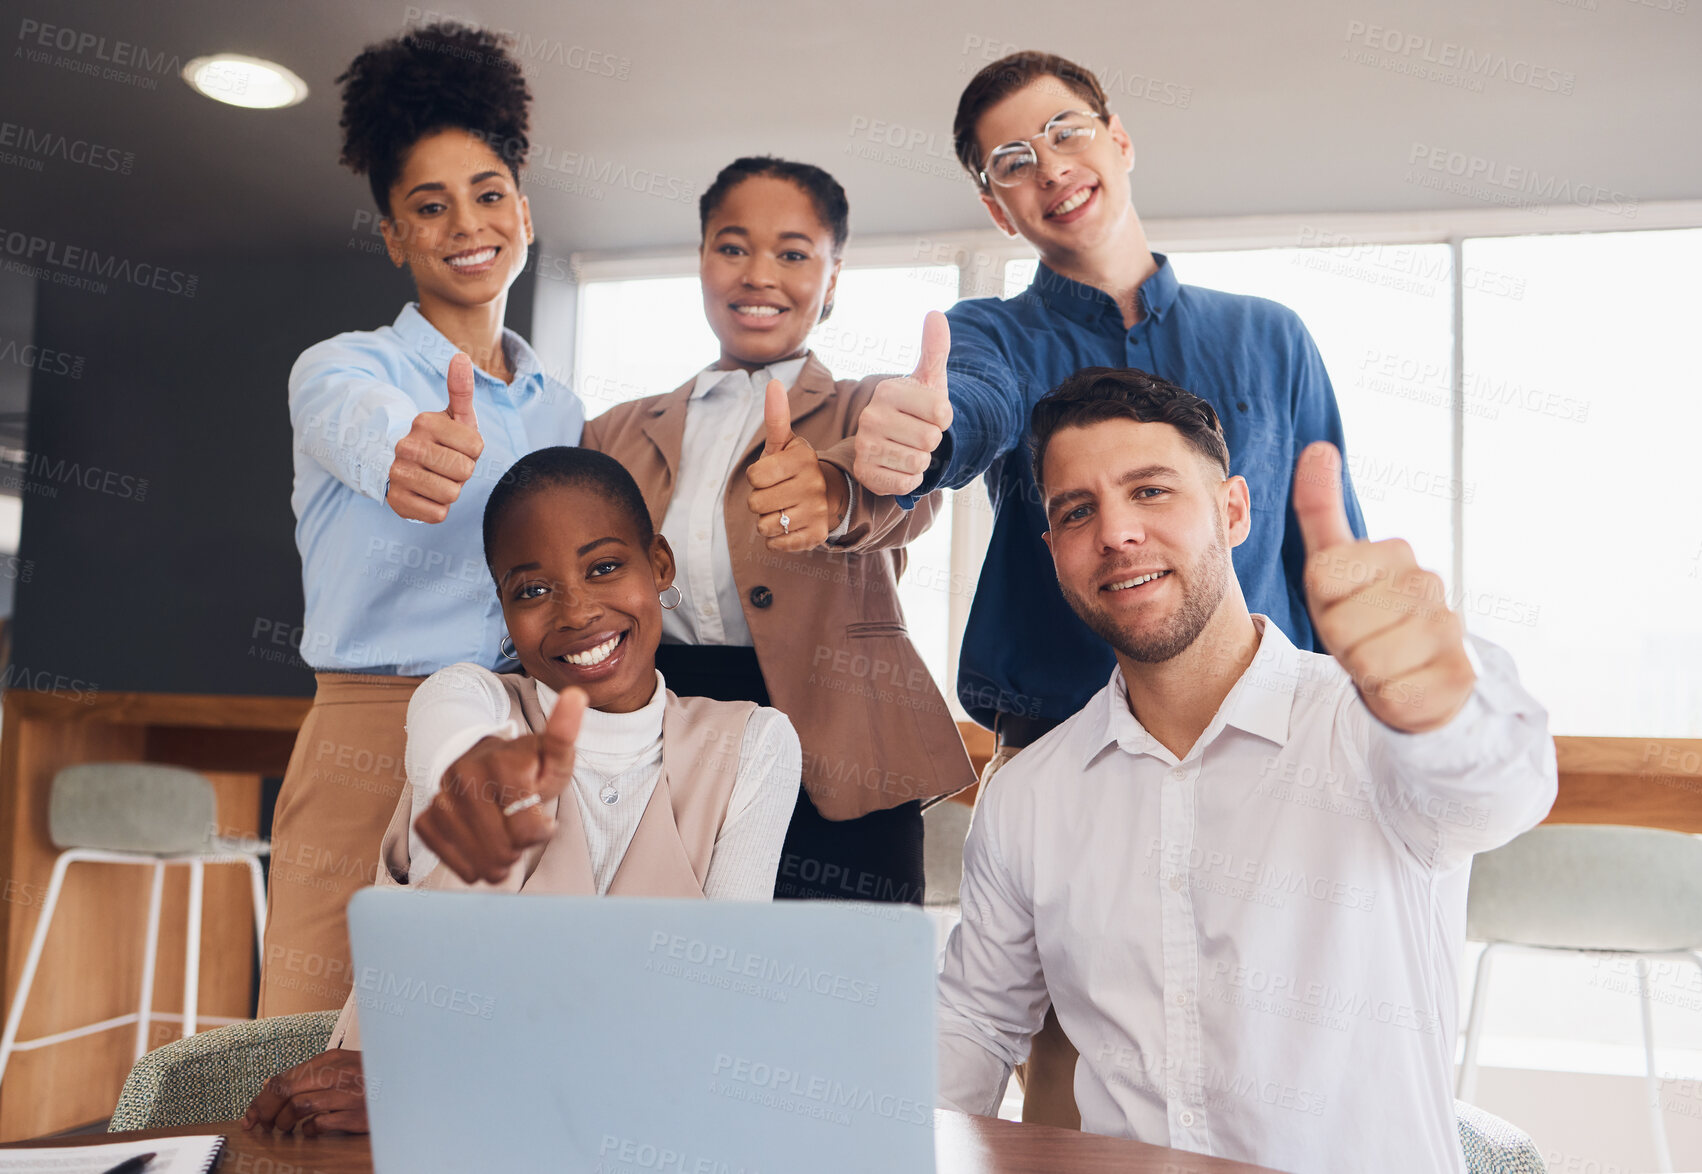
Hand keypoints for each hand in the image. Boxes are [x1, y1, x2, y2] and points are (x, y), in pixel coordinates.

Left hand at [242, 1049, 369, 1135]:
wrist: (410, 1084)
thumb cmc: (373, 1077)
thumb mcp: (342, 1068)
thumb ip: (311, 1075)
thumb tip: (272, 1085)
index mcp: (331, 1059)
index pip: (284, 1077)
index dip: (260, 1099)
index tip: (250, 1115)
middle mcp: (338, 1072)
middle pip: (285, 1090)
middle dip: (264, 1111)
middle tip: (258, 1124)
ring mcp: (349, 1093)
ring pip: (298, 1106)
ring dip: (284, 1122)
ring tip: (285, 1128)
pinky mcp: (358, 1114)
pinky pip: (320, 1123)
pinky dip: (309, 1130)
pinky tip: (310, 1131)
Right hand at [386, 352, 483, 521]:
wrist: (401, 466)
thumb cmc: (439, 440)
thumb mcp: (453, 415)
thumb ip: (461, 389)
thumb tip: (460, 357)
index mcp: (424, 423)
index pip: (476, 448)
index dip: (472, 451)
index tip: (456, 447)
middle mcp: (407, 447)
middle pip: (464, 472)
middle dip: (462, 472)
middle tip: (446, 465)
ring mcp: (398, 475)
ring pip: (452, 495)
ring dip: (450, 491)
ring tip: (436, 478)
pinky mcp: (396, 503)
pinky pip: (438, 514)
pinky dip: (437, 508)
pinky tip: (426, 494)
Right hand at [413, 686, 588, 883]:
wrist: (482, 763)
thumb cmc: (528, 766)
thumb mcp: (554, 755)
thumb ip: (565, 735)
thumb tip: (577, 695)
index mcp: (501, 763)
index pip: (529, 832)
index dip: (541, 831)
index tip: (540, 814)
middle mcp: (464, 777)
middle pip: (504, 851)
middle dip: (519, 846)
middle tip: (518, 824)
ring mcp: (441, 798)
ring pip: (482, 864)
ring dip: (499, 859)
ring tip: (501, 833)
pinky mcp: (425, 818)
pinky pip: (456, 864)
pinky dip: (473, 862)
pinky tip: (480, 841)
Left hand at [746, 380, 848, 551]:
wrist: (828, 497)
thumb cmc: (794, 469)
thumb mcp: (785, 444)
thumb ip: (776, 417)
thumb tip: (773, 383)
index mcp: (802, 459)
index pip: (754, 476)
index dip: (757, 477)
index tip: (773, 474)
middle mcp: (813, 484)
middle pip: (755, 503)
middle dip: (760, 500)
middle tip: (778, 493)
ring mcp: (817, 512)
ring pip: (764, 525)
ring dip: (767, 519)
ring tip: (784, 508)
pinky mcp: (816, 536)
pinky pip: (775, 543)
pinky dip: (776, 538)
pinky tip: (789, 525)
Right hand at [851, 311, 951, 495]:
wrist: (891, 443)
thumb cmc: (916, 410)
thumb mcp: (929, 380)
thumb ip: (935, 349)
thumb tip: (935, 314)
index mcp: (888, 390)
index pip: (942, 413)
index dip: (944, 419)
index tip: (929, 416)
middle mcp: (870, 416)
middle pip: (931, 439)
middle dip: (931, 442)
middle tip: (917, 435)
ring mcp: (864, 445)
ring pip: (919, 463)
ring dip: (921, 461)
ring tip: (907, 449)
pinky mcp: (865, 472)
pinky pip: (906, 483)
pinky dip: (909, 480)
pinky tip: (898, 466)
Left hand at [1294, 442, 1473, 732]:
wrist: (1413, 676)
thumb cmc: (1365, 617)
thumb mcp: (1332, 565)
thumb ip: (1320, 509)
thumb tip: (1319, 447)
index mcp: (1393, 553)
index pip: (1322, 576)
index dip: (1320, 602)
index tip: (1340, 604)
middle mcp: (1429, 583)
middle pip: (1340, 624)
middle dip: (1340, 640)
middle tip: (1361, 639)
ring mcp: (1450, 628)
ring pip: (1367, 661)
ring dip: (1363, 671)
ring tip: (1381, 661)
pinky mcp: (1461, 675)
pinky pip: (1394, 693)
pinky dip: (1387, 697)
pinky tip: (1404, 684)